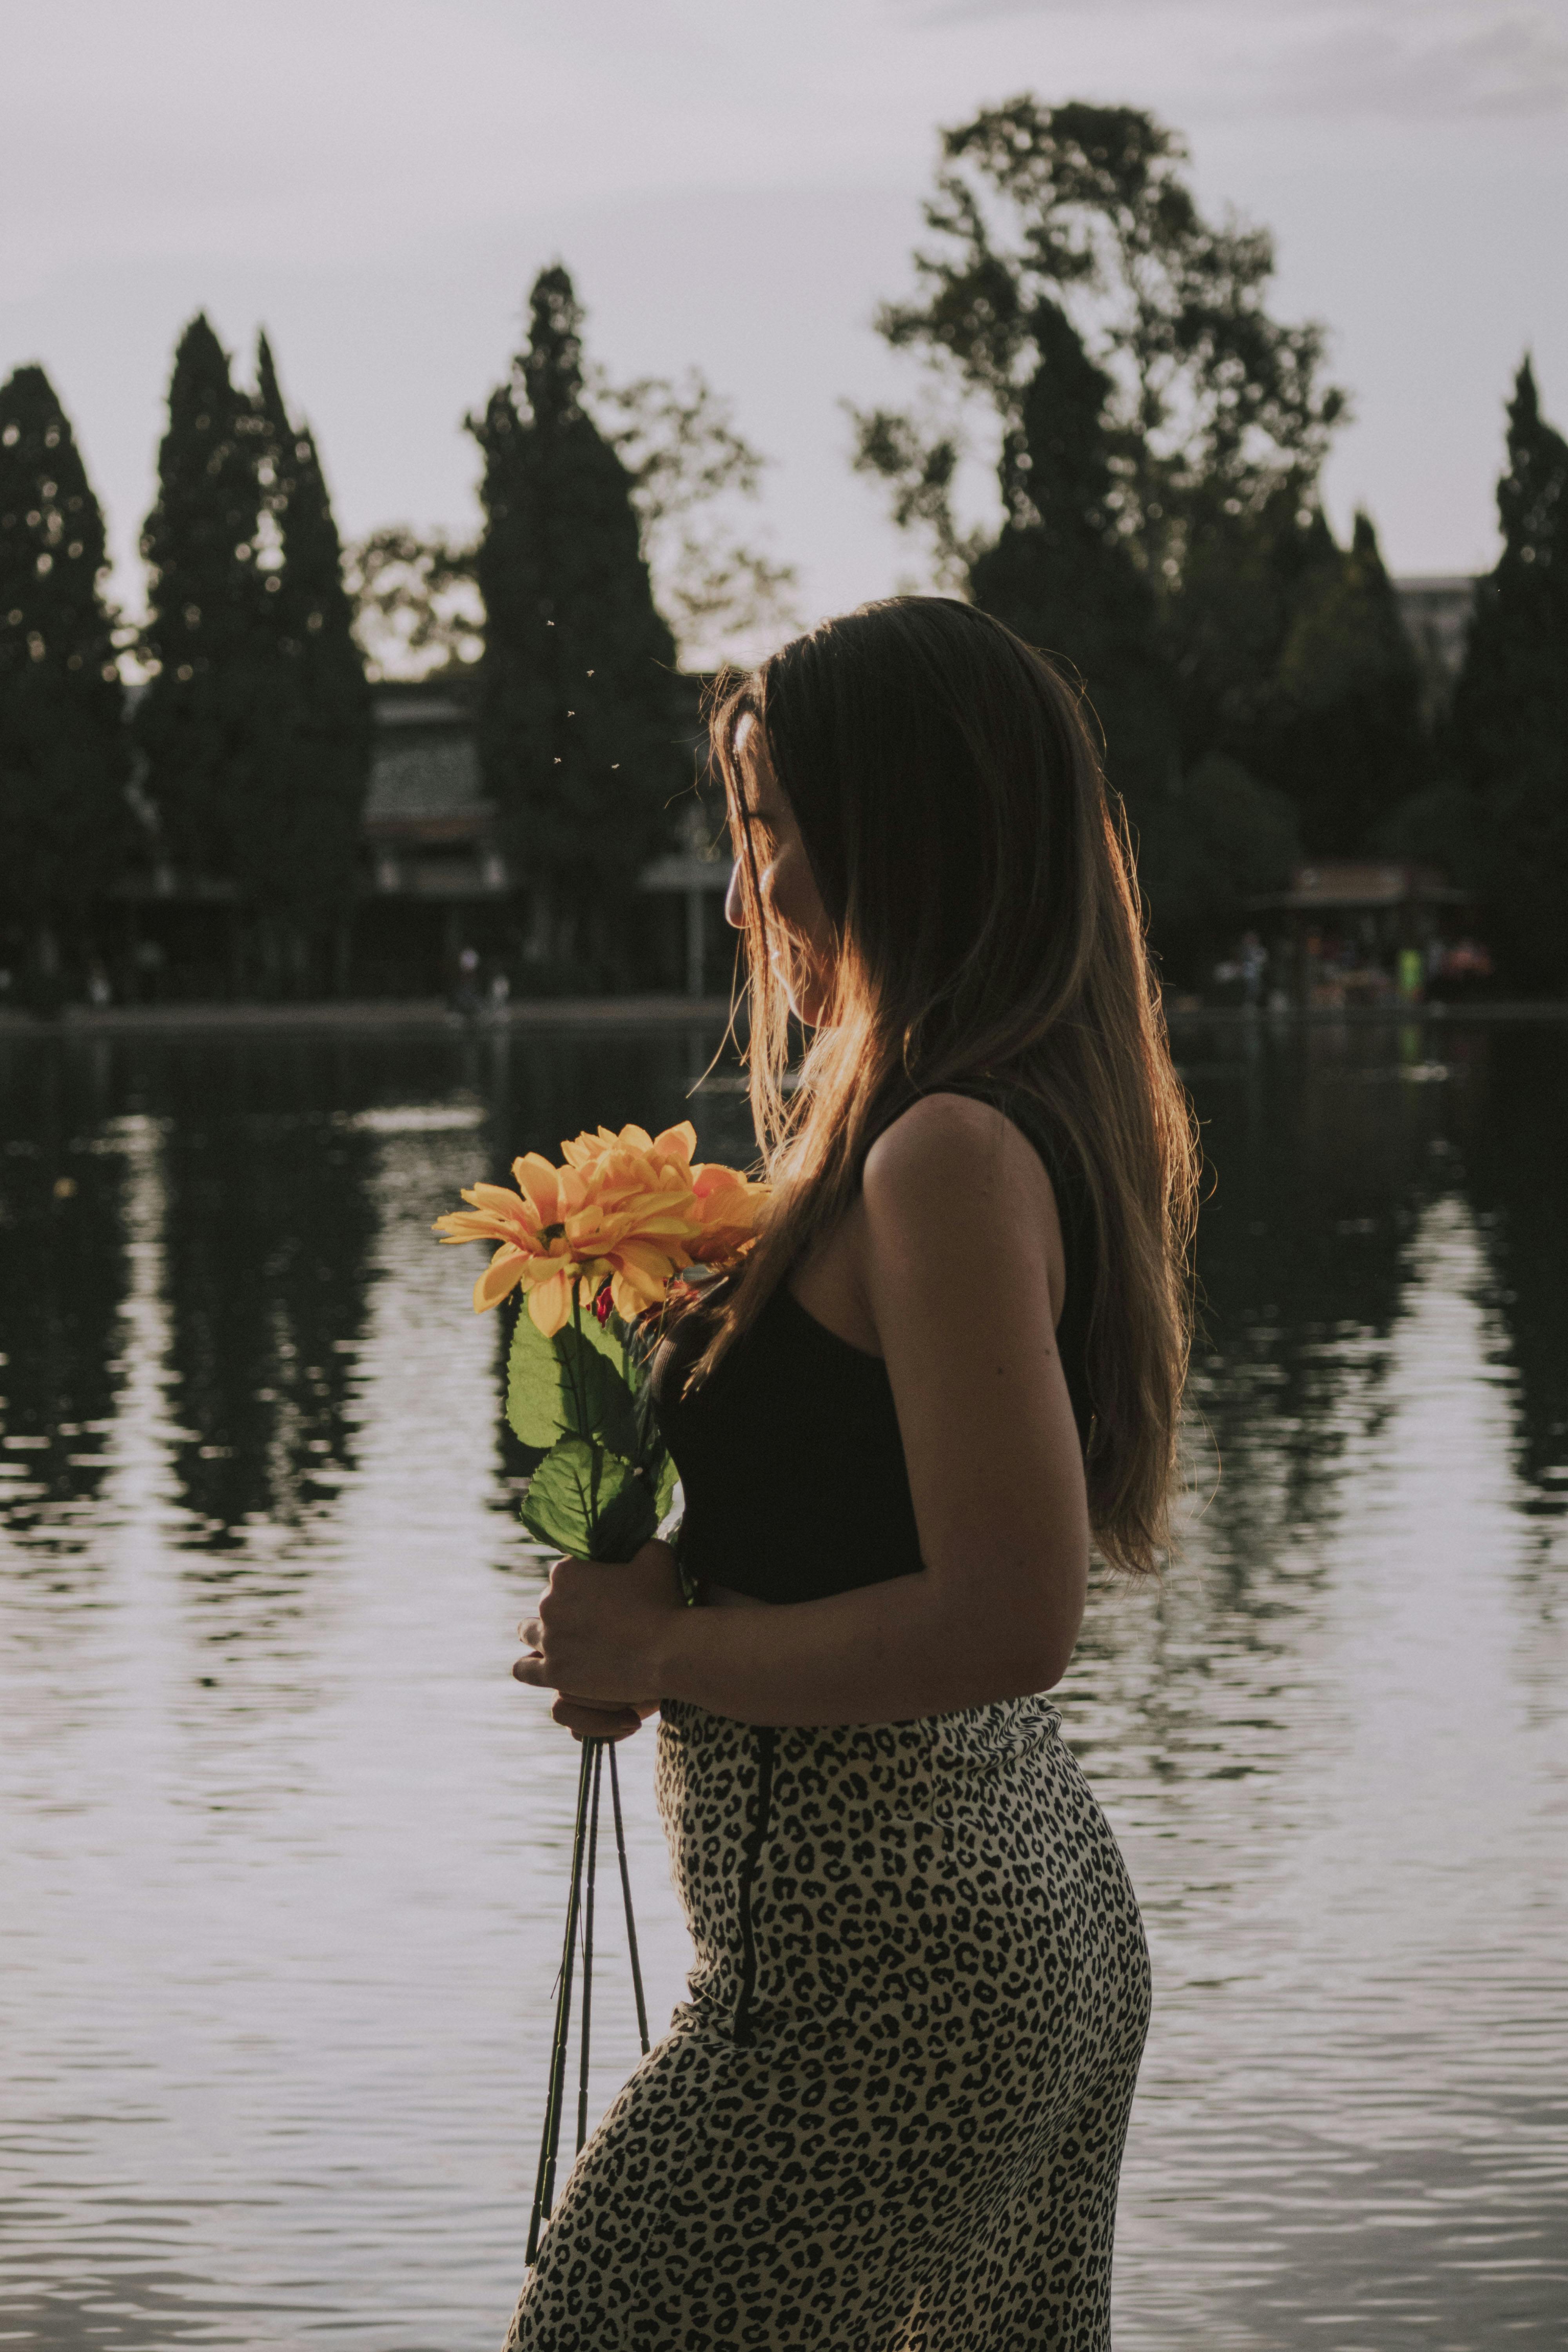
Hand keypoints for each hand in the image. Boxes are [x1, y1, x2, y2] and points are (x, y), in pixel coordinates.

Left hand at [513, 1538, 683, 1737]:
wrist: (668, 1653)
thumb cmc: (664, 1603)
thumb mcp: (656, 1556)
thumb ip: (639, 1545)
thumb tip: (637, 1543)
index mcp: (566, 1572)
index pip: (566, 1571)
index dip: (585, 1581)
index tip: (603, 1592)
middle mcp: (548, 1603)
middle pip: (549, 1602)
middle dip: (567, 1609)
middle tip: (595, 1621)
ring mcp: (549, 1640)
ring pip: (529, 1633)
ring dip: (542, 1634)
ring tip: (561, 1641)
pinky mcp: (554, 1673)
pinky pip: (524, 1670)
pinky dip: (531, 1666)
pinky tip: (541, 1666)